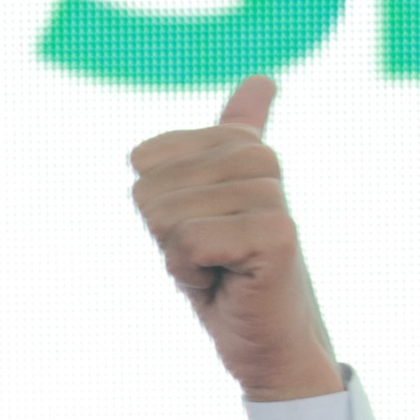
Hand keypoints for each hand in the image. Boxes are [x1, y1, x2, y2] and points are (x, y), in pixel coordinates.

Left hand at [128, 76, 344, 401]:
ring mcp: (270, 194)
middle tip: (211, 257)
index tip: (199, 231)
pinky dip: (194, 275)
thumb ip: (230, 142)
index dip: (156, 209)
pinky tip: (229, 282)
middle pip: (151, 189)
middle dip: (167, 236)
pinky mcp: (275, 232)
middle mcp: (258, 160)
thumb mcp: (209, 207)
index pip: (143, 159)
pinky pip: (189, 244)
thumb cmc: (230, 277)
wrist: (268, 341)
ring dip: (183, 258)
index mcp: (239, 145)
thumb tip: (263, 77)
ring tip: (223, 268)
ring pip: (168, 218)